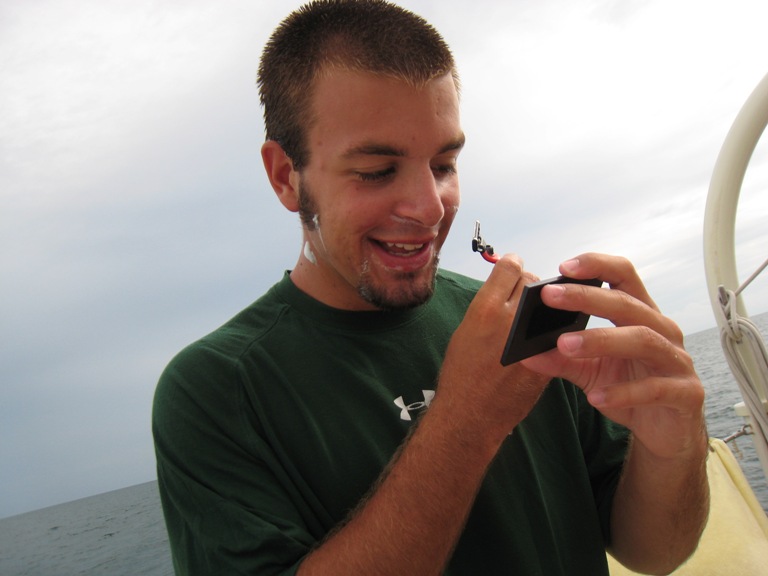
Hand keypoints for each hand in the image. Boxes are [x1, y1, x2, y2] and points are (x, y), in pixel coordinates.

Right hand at [439, 254, 550, 441]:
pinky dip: (550, 328)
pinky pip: (554, 330)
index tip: (514, 266)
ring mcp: (531, 338)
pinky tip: (542, 334)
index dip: (513, 264)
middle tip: (525, 294)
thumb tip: (502, 291)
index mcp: (484, 308)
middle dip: (529, 284)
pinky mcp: (547, 357)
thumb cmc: (461, 375)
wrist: (471, 414)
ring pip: (548, 305)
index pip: (509, 268)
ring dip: (543, 305)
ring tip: (534, 314)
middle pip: (531, 282)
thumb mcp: (464, 331)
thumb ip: (486, 307)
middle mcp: (510, 318)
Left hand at [521, 253, 705, 460]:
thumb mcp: (589, 372)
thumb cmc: (628, 387)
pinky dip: (624, 393)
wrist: (664, 432)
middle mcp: (663, 330)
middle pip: (627, 304)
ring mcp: (677, 361)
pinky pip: (655, 389)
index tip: (562, 267)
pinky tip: (596, 398)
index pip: (623, 276)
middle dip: (587, 297)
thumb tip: (524, 352)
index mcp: (640, 315)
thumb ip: (561, 359)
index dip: (596, 266)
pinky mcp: (685, 393)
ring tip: (565, 345)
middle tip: (549, 295)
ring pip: (643, 340)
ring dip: (601, 340)